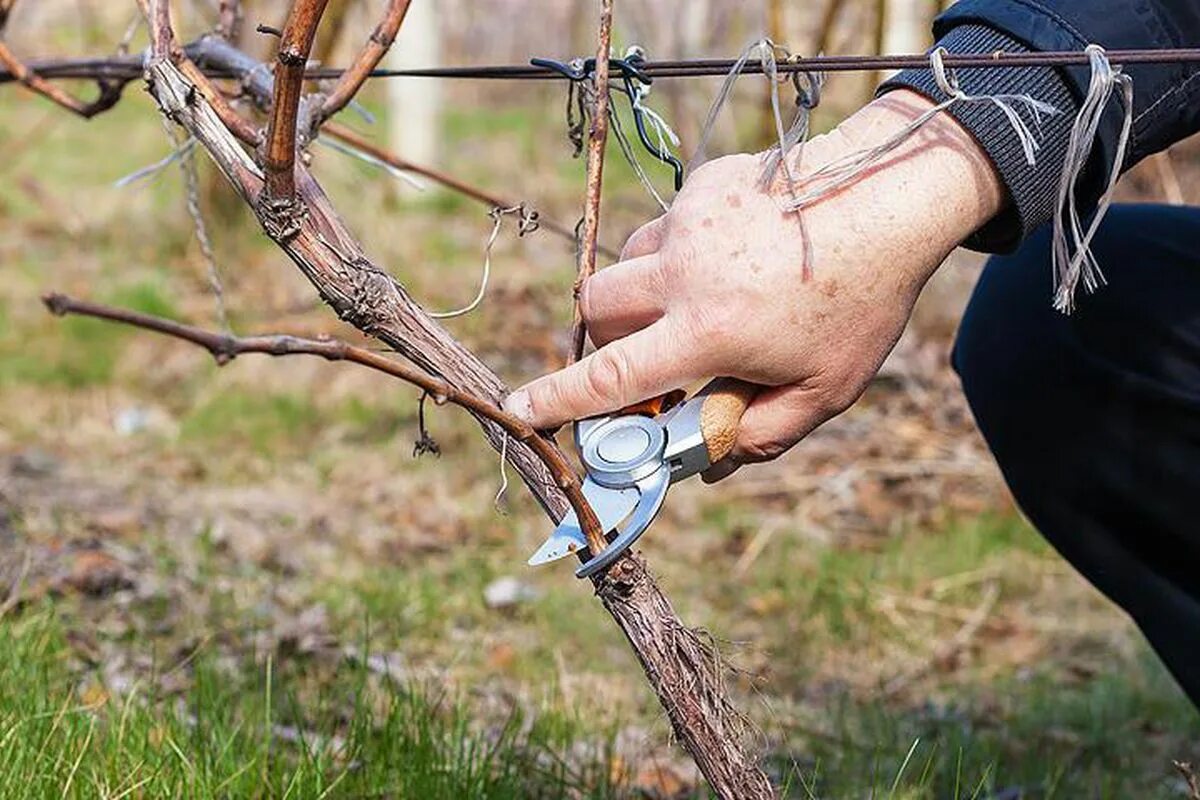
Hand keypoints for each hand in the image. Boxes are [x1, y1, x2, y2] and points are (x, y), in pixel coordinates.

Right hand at [504, 90, 1003, 477]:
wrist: (889, 196)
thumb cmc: (863, 303)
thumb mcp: (825, 389)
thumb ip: (761, 434)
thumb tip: (709, 464)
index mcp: (707, 331)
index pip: (612, 376)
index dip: (558, 400)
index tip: (518, 410)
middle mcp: (684, 272)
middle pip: (596, 307)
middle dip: (605, 337)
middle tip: (648, 353)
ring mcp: (688, 222)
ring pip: (629, 263)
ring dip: (645, 293)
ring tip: (708, 301)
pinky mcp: (701, 186)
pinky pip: (667, 227)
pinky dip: (683, 253)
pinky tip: (738, 256)